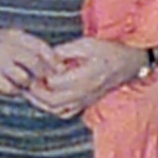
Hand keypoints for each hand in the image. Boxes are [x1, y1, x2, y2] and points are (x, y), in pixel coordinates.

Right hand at [0, 26, 61, 98]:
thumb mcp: (7, 37)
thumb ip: (26, 47)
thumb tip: (53, 63)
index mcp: (15, 34)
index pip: (42, 47)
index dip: (53, 60)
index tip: (58, 70)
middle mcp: (7, 45)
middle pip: (35, 64)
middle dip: (42, 75)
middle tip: (41, 81)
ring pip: (24, 78)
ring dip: (26, 84)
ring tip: (20, 82)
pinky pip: (9, 88)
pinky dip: (12, 90)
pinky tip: (7, 85)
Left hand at [25, 37, 150, 116]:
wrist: (129, 63)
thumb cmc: (110, 51)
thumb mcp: (87, 44)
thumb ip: (65, 51)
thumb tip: (47, 55)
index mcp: (84, 77)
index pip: (54, 83)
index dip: (41, 76)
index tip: (34, 67)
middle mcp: (84, 93)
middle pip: (52, 100)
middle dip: (36, 92)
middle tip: (27, 81)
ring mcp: (85, 100)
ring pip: (57, 110)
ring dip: (41, 102)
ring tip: (32, 91)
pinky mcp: (86, 103)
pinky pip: (66, 113)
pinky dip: (53, 108)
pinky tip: (47, 99)